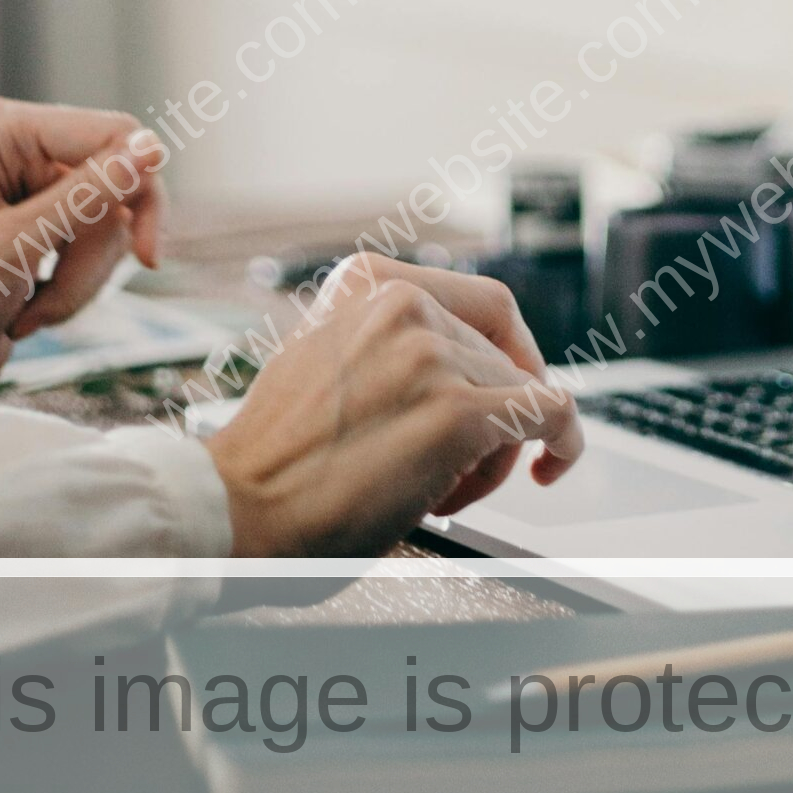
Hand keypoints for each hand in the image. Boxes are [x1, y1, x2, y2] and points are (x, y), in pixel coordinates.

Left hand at [0, 95, 165, 397]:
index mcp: (3, 131)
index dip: (141, 189)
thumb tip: (151, 149)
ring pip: (114, 223)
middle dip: (93, 256)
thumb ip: (84, 197)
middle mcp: (23, 147)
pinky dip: (77, 288)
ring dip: (81, 281)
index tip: (148, 255)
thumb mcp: (12, 247)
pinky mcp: (50, 222)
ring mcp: (38, 185)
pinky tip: (30, 311)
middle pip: (119, 184)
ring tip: (29, 314)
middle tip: (55, 301)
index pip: (112, 135)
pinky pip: (101, 247)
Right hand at [206, 254, 582, 556]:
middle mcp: (402, 303)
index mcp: (366, 281)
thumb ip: (384, 346)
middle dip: (493, 414)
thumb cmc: (269, 461)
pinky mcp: (456, 412)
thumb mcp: (323, 361)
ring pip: (521, 391)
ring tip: (444, 492)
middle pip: (502, 354)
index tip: (510, 384)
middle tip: (460, 468)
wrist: (229, 510)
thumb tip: (456, 364)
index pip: (481, 304)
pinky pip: (549, 415)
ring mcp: (431, 354)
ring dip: (497, 449)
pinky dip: (563, 442)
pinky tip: (551, 467)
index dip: (509, 352)